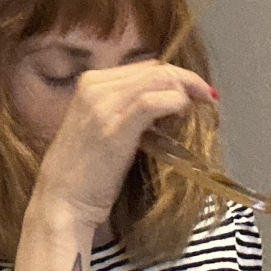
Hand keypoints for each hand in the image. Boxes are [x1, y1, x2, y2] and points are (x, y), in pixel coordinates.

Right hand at [32, 60, 217, 230]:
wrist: (61, 203)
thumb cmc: (83, 175)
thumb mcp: (101, 130)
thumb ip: (125, 112)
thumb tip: (164, 107)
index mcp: (91, 84)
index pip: (144, 67)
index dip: (174, 76)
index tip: (195, 92)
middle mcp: (95, 87)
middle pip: (155, 69)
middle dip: (187, 80)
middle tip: (209, 98)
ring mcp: (103, 104)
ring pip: (158, 79)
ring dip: (187, 90)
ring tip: (204, 107)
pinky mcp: (115, 126)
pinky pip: (155, 101)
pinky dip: (176, 103)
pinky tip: (184, 115)